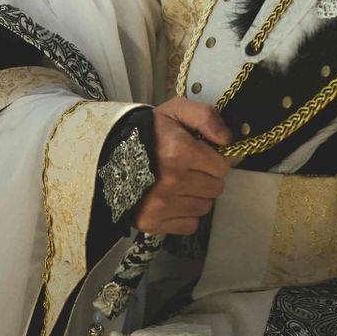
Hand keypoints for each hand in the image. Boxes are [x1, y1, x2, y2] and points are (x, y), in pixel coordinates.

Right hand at [132, 98, 231, 235]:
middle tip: (188, 168)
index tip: (199, 155)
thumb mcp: (177, 110)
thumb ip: (206, 117)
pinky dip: (185, 214)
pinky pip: (190, 225)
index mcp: (179, 151)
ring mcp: (161, 204)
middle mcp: (171, 181)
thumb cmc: (149, 130)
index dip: (213, 159)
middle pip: (215, 189)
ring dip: (196, 196)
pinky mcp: (152, 222)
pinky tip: (172, 199)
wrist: (108, 152)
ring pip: (204, 207)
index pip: (221, 167)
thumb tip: (228, 141)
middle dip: (206, 178)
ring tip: (178, 183)